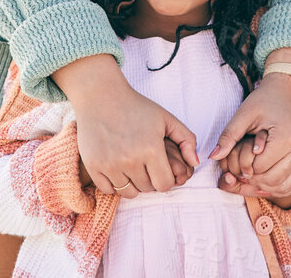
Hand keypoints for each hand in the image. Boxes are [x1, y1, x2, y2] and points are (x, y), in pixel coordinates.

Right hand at [60, 57, 198, 194]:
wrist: (101, 97)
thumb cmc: (136, 107)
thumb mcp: (166, 118)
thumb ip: (186, 139)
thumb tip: (195, 163)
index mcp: (151, 149)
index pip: (164, 185)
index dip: (166, 179)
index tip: (161, 168)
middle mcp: (130, 160)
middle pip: (147, 189)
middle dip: (150, 179)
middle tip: (146, 163)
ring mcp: (110, 165)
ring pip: (128, 193)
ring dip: (133, 183)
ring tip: (133, 165)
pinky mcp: (94, 167)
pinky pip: (108, 190)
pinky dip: (115, 183)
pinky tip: (117, 167)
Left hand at [212, 74, 290, 199]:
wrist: (287, 92)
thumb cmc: (264, 100)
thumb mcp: (245, 114)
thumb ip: (229, 135)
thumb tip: (213, 156)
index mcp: (286, 137)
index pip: (260, 167)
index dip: (245, 165)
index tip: (241, 152)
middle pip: (271, 180)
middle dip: (253, 177)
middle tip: (243, 165)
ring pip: (282, 187)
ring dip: (264, 185)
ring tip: (253, 171)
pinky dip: (277, 186)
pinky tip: (264, 178)